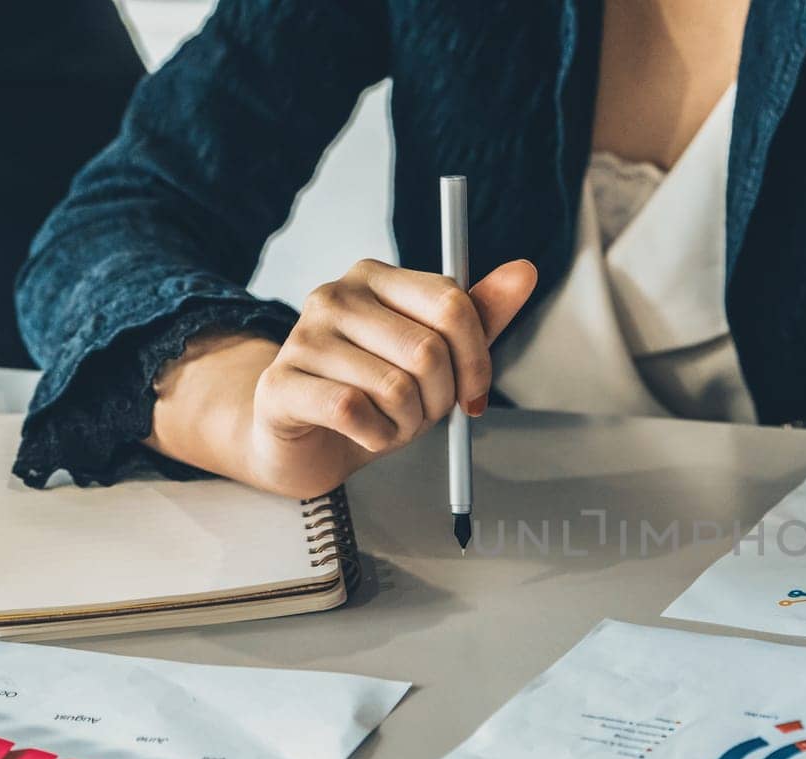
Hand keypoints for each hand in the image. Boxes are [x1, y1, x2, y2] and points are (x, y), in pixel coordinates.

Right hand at [149, 258, 536, 497]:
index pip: (451, 304)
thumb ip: (478, 316)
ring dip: (407, 423)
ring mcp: (303, 337)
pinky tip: (365, 435)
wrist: (306, 440)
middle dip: (440, 399)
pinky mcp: (281, 383)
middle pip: (428, 351)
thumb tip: (524, 271)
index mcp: (376, 278)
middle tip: (423, 413)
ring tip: (390, 424)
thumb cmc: (374, 393)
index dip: (475, 359)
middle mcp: (335, 296)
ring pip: (395, 387)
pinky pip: (354, 411)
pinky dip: (375, 437)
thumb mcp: (434, 355)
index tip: (473, 393)